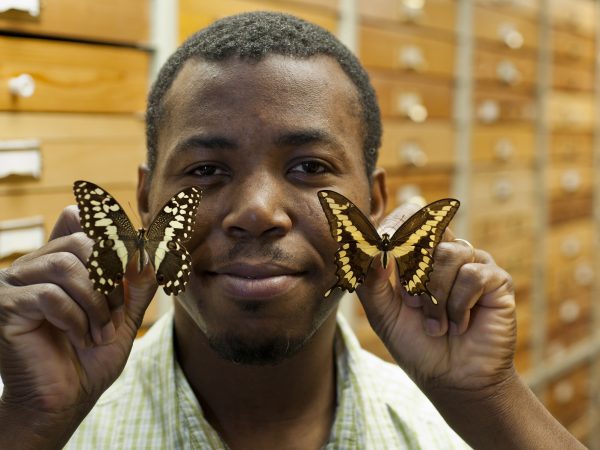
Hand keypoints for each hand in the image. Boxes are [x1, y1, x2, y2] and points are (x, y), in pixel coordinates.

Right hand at [0, 206, 156, 446]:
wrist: (67, 399)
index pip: (79, 219)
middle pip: (80, 242)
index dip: (110, 235)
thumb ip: (138, 280)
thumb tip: (149, 247)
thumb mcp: (125, 312)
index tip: (132, 264)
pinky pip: (49, 295)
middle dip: (110, 279)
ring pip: (65, 266)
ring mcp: (15, 283)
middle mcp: (35, 264)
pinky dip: (75, 319)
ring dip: (95, 301)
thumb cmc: (93, 355)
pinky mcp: (6, 306)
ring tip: (101, 332)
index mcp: (60, 260)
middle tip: (118, 315)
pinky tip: (80, 339)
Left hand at [356, 201, 515, 392]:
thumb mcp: (383, 313)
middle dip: (413, 269)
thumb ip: (370, 280)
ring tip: (435, 324)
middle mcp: (445, 253)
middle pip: (429, 230)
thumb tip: (371, 246)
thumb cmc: (415, 344)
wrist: (451, 379)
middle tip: (411, 301)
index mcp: (417, 255)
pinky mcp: (496, 280)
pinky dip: (458, 305)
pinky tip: (459, 325)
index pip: (409, 218)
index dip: (397, 221)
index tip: (381, 236)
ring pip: (448, 253)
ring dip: (435, 295)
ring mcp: (472, 264)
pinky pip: (472, 275)